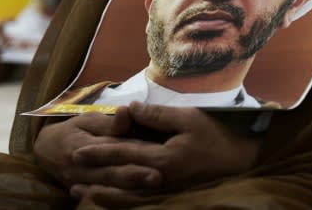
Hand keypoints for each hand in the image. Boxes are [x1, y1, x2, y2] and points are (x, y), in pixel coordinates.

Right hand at [34, 110, 162, 191]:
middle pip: (112, 173)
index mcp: (82, 146)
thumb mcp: (87, 120)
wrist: (45, 152)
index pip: (112, 147)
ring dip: (132, 188)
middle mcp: (81, 169)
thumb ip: (109, 121)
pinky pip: (103, 198)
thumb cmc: (73, 131)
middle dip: (136, 175)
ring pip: (110, 188)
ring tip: (154, 186)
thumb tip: (128, 111)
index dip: (134, 149)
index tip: (157, 149)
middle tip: (158, 175)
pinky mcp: (82, 195)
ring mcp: (81, 185)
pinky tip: (137, 198)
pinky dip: (119, 198)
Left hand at [70, 102, 260, 198]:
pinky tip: (110, 196)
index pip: (123, 154)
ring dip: (102, 193)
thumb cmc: (216, 136)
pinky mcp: (171, 194)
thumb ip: (156, 116)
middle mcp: (160, 179)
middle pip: (119, 180)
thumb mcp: (188, 119)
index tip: (76, 152)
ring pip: (127, 196)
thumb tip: (129, 110)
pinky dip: (121, 200)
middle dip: (94, 177)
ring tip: (80, 192)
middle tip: (70, 176)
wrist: (241, 161)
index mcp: (162, 159)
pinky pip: (140, 200)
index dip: (98, 153)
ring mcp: (165, 190)